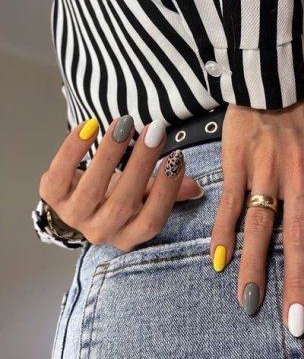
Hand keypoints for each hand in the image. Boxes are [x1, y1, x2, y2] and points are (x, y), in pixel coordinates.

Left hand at [39, 116, 202, 251]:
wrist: (77, 203)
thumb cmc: (117, 197)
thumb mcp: (144, 196)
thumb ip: (169, 190)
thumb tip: (196, 187)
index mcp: (129, 235)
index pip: (152, 219)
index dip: (166, 190)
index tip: (177, 157)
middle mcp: (102, 231)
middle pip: (124, 202)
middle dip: (142, 164)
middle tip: (155, 130)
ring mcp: (74, 217)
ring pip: (93, 188)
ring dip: (109, 153)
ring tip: (124, 123)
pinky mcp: (52, 197)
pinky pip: (58, 175)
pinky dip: (72, 149)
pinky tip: (89, 126)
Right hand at [210, 81, 303, 334]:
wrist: (276, 77)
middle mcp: (301, 180)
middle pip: (300, 241)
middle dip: (299, 285)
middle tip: (295, 324)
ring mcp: (267, 173)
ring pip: (262, 228)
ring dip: (257, 268)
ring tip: (251, 304)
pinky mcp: (238, 165)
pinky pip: (231, 204)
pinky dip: (224, 233)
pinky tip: (218, 263)